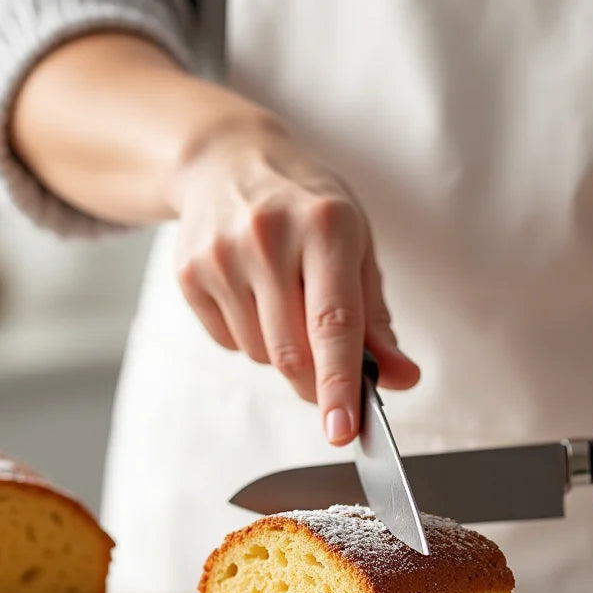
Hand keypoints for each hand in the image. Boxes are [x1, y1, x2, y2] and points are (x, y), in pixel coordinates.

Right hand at [171, 118, 419, 444]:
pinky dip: (247, 338)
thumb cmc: (307, 209)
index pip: (333, 322)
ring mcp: (222, 255)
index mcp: (326, 226)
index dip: (340, 383)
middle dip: (315, 382)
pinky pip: (227, 342)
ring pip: (260, 354)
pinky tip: (252, 296)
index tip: (342, 430)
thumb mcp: (355, 247)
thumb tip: (402, 379)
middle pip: (292, 352)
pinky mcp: (190, 273)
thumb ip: (376, 318)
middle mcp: (269, 237)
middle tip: (328, 381)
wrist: (228, 163)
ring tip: (284, 303)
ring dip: (281, 353)